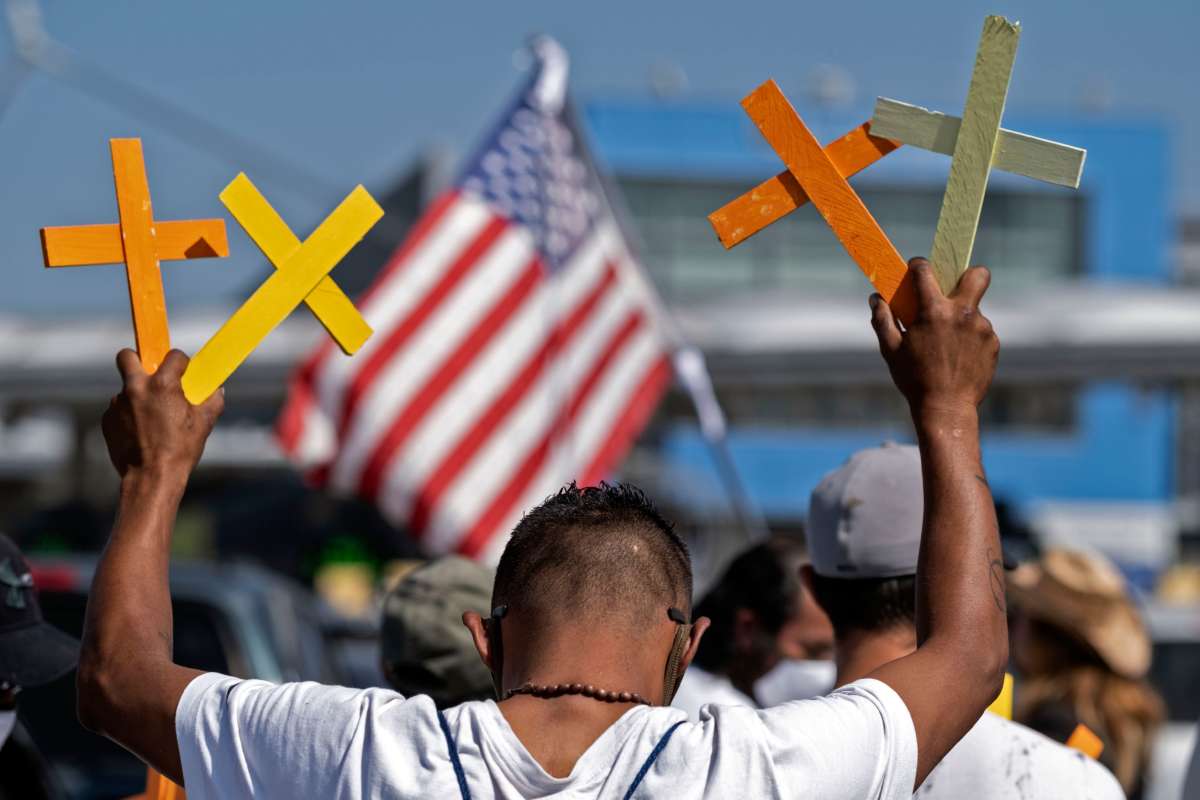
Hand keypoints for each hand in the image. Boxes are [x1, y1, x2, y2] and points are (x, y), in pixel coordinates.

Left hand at [101, 350, 223, 479]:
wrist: (151, 478)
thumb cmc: (180, 450)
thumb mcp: (204, 424)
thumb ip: (212, 401)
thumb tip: (217, 391)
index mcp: (162, 385)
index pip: (173, 356)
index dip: (181, 363)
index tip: (183, 372)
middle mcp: (135, 388)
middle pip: (127, 357)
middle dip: (137, 360)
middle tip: (149, 375)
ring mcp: (117, 404)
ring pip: (126, 388)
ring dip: (137, 396)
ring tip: (151, 419)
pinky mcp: (107, 420)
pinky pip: (118, 409)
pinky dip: (128, 415)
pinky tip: (140, 432)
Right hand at [870, 258, 998, 417]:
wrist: (946, 409)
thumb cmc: (914, 380)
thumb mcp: (891, 350)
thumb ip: (882, 319)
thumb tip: (876, 298)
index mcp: (934, 311)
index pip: (925, 270)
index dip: (918, 266)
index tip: (915, 270)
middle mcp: (962, 314)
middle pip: (977, 275)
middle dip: (968, 274)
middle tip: (955, 289)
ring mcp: (982, 328)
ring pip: (974, 309)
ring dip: (961, 318)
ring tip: (947, 343)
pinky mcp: (993, 343)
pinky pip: (981, 331)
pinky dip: (970, 337)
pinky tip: (958, 356)